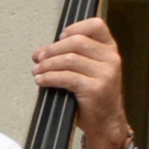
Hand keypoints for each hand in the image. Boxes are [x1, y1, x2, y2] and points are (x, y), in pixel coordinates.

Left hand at [33, 16, 131, 148]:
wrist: (106, 123)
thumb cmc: (95, 96)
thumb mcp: (88, 71)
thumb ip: (69, 57)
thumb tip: (39, 52)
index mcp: (110, 49)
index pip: (96, 25)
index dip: (75, 28)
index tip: (59, 38)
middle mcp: (111, 59)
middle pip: (76, 42)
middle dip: (52, 49)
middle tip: (38, 58)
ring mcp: (105, 74)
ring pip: (69, 59)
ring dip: (47, 64)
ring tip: (37, 71)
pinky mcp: (95, 89)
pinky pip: (66, 77)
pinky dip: (49, 77)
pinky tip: (41, 80)